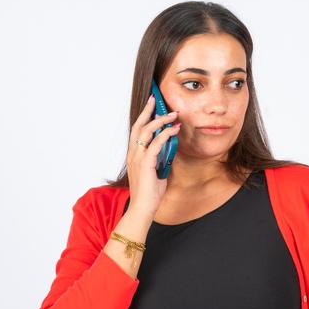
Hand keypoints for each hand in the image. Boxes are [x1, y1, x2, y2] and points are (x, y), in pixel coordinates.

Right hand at [125, 95, 180, 223]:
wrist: (142, 208)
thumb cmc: (149, 194)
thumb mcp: (156, 173)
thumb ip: (159, 161)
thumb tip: (169, 151)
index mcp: (134, 156)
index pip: (137, 131)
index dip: (143, 117)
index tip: (151, 107)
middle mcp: (133, 154)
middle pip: (138, 126)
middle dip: (148, 111)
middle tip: (156, 100)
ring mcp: (138, 158)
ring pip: (147, 131)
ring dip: (161, 120)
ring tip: (173, 114)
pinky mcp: (146, 163)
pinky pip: (156, 143)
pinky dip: (166, 134)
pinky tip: (175, 129)